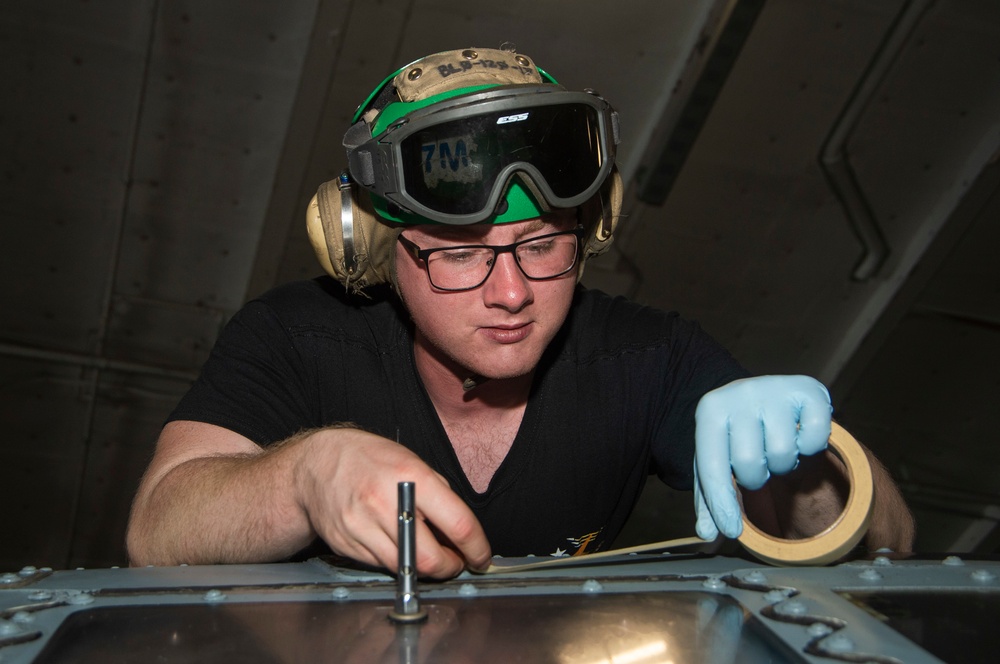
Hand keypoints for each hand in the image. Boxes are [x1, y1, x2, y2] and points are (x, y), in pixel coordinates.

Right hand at [295, 427, 491, 577]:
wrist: (316, 464)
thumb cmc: (369, 459)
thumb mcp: (412, 461)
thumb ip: (439, 495)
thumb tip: (462, 533)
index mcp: (411, 477)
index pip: (457, 523)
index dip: (476, 547)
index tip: (481, 556)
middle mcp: (385, 504)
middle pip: (429, 558)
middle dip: (450, 567)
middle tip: (456, 562)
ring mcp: (363, 527)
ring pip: (406, 567)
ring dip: (425, 567)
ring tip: (430, 554)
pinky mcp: (348, 545)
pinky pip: (382, 565)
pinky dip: (398, 561)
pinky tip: (399, 546)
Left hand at [693, 375, 831, 539]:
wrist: (761, 395)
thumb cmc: (736, 434)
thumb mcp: (716, 459)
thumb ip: (710, 497)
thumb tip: (707, 533)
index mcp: (710, 410)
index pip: (712, 466)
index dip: (722, 504)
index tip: (731, 531)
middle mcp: (741, 393)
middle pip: (749, 463)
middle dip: (755, 478)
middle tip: (758, 466)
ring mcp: (775, 388)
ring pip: (783, 453)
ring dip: (782, 464)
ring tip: (775, 449)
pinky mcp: (809, 390)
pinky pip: (815, 439)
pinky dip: (811, 448)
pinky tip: (799, 436)